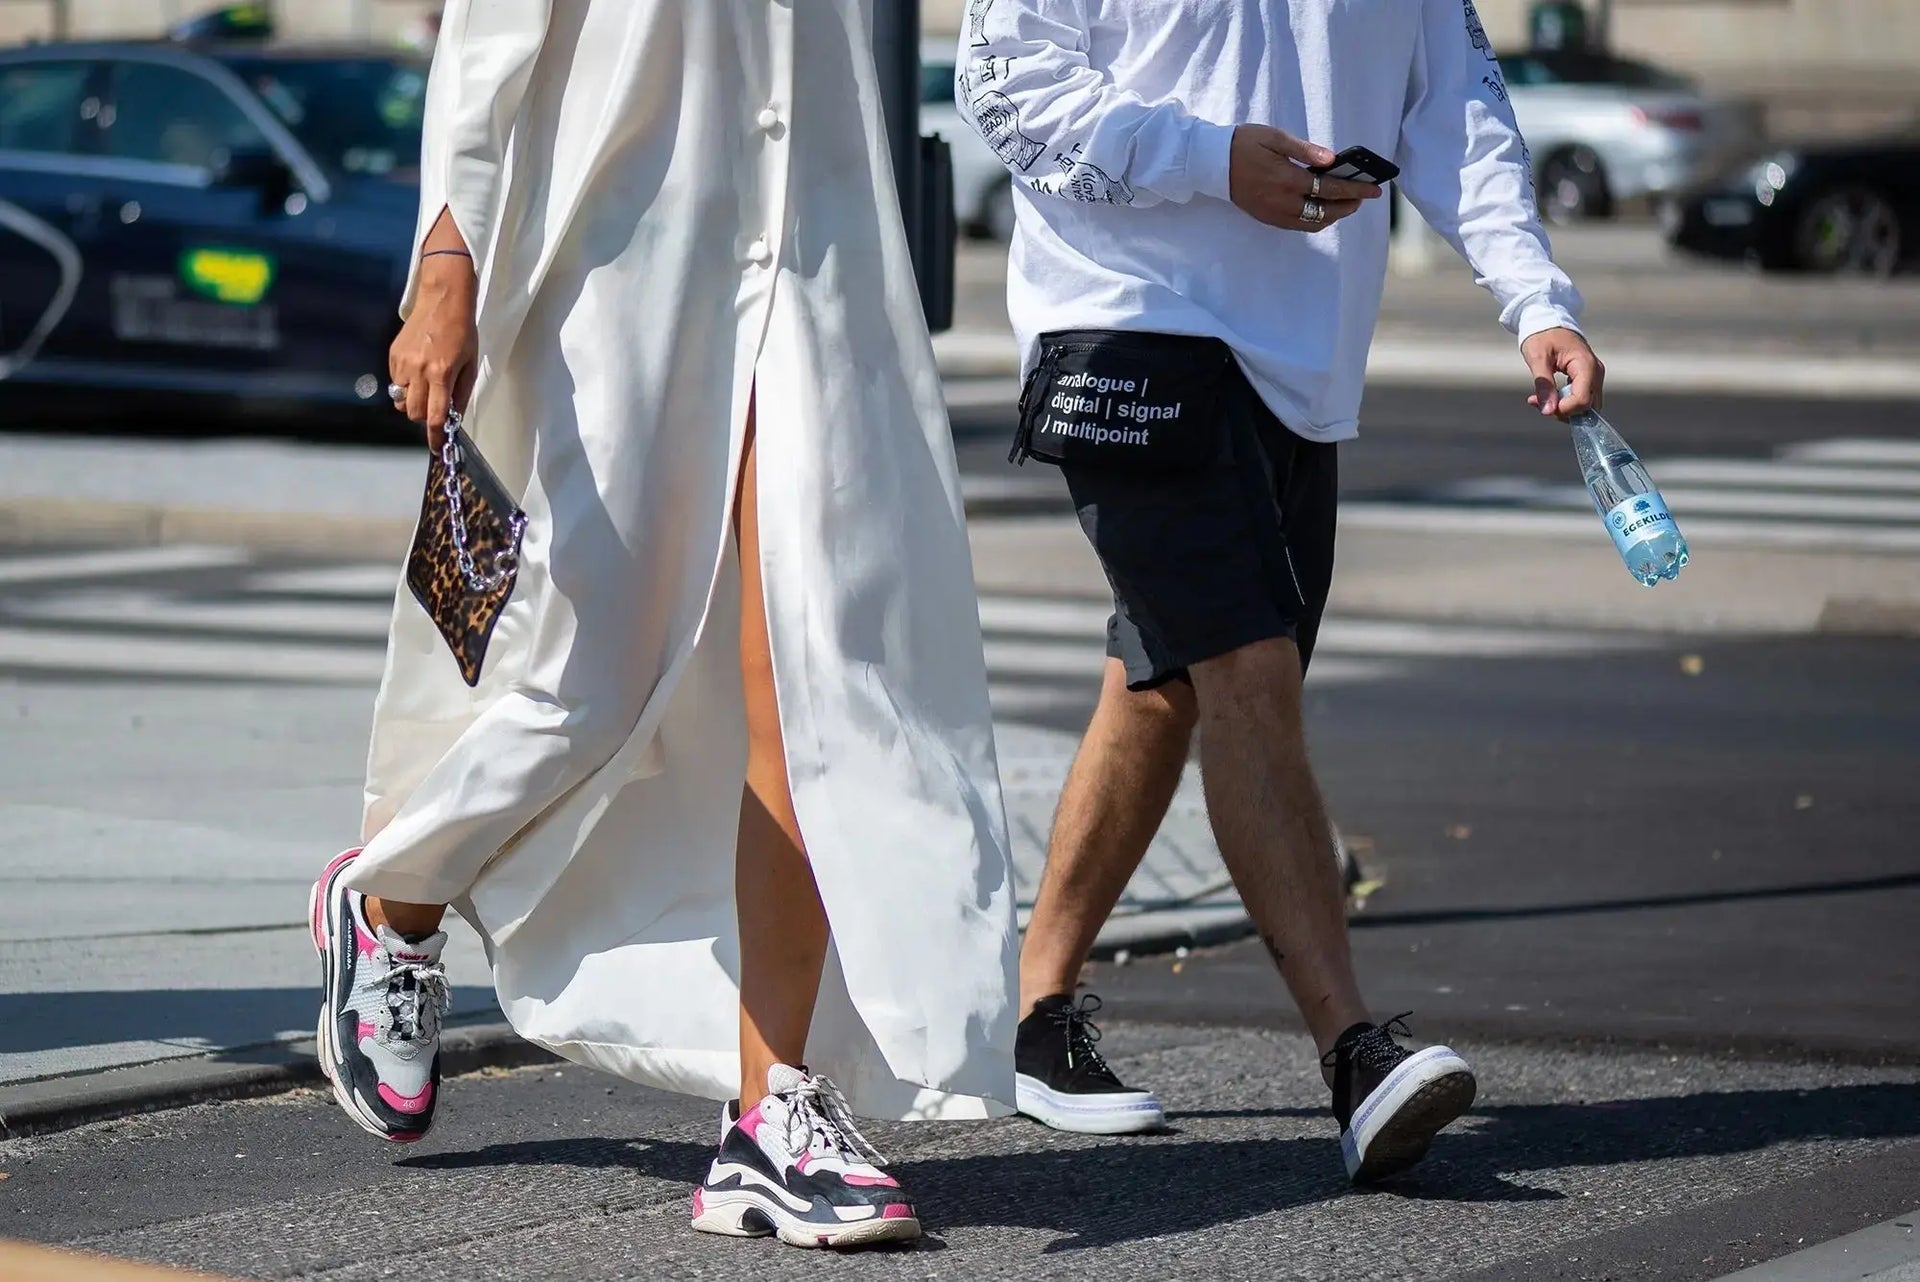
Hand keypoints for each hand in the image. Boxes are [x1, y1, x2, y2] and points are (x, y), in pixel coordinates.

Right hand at [388, 254, 477, 450]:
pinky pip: (395, 382)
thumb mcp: (470, 365)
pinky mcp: (393, 355)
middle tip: (436, 407)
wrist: (443, 299)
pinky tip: (419, 370)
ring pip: (400, 400)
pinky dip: (406, 385)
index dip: (436, 436)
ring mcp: (402, 363)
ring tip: (427, 386)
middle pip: (413, 413)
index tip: (437, 447)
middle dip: (424, 417)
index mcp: (441, 374)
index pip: (435, 417)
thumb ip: (461, 394)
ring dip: (413, 402)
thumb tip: (454, 418)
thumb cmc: (462, 331)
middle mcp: (418, 370)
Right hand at [1228, 125, 1383, 232]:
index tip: (1373, 189)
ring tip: (1346, 204)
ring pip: (1313, 223)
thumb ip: (1305, 150)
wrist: (1213, 162)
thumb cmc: (1244, 144)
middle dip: (1349, 206)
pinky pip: (1298, 225)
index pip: (1330, 188)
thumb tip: (1332, 160)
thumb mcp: (1275, 137)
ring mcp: (1274, 213)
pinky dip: (1316, 220)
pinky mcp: (1267, 218)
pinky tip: (1323, 209)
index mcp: (1287, 179)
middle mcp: (1283, 202)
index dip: (1355, 190)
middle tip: (1363, 197)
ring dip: (1334, 216)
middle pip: (1325, 211)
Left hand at [1522, 327, 1604, 418]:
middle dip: (1563, 411)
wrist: (1549, 322)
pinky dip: (1565, 403)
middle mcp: (1595, 373)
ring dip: (1563, 408)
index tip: (1542, 403)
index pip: (1583, 401)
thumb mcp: (1538, 358)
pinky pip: (1581, 399)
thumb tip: (1548, 411)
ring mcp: (1594, 376)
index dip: (1563, 409)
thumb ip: (1544, 385)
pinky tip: (1549, 396)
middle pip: (1587, 407)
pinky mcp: (1589, 379)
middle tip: (1539, 401)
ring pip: (1585, 406)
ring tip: (1541, 397)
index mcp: (1586, 365)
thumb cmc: (1543, 336)